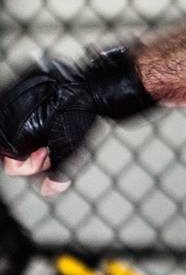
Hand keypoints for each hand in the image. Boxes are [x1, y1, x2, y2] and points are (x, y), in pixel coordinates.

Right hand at [0, 47, 154, 194]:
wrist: (88, 84)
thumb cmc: (77, 114)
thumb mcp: (68, 150)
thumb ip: (56, 175)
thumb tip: (50, 190)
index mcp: (7, 133)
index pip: (12, 166)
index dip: (36, 165)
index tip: (49, 153)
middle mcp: (3, 115)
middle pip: (14, 148)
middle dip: (35, 150)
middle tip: (54, 141)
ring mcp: (9, 98)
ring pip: (19, 130)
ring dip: (36, 133)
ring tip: (56, 125)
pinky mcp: (20, 86)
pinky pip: (23, 110)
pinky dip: (36, 115)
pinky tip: (52, 111)